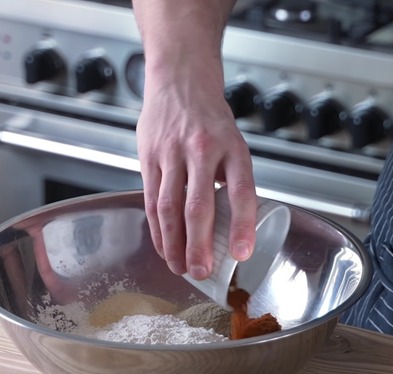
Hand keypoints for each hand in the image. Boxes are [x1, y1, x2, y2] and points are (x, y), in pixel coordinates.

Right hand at [136, 73, 257, 279]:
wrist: (180, 81)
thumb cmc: (211, 120)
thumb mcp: (234, 144)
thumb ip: (232, 181)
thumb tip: (235, 229)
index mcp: (233, 149)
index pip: (241, 192)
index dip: (242, 225)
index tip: (242, 254)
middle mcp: (203, 150)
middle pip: (199, 206)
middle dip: (199, 245)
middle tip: (201, 273)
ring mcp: (172, 153)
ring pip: (170, 207)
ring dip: (174, 244)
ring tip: (180, 268)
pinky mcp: (149, 157)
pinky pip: (152, 200)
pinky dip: (157, 229)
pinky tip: (163, 247)